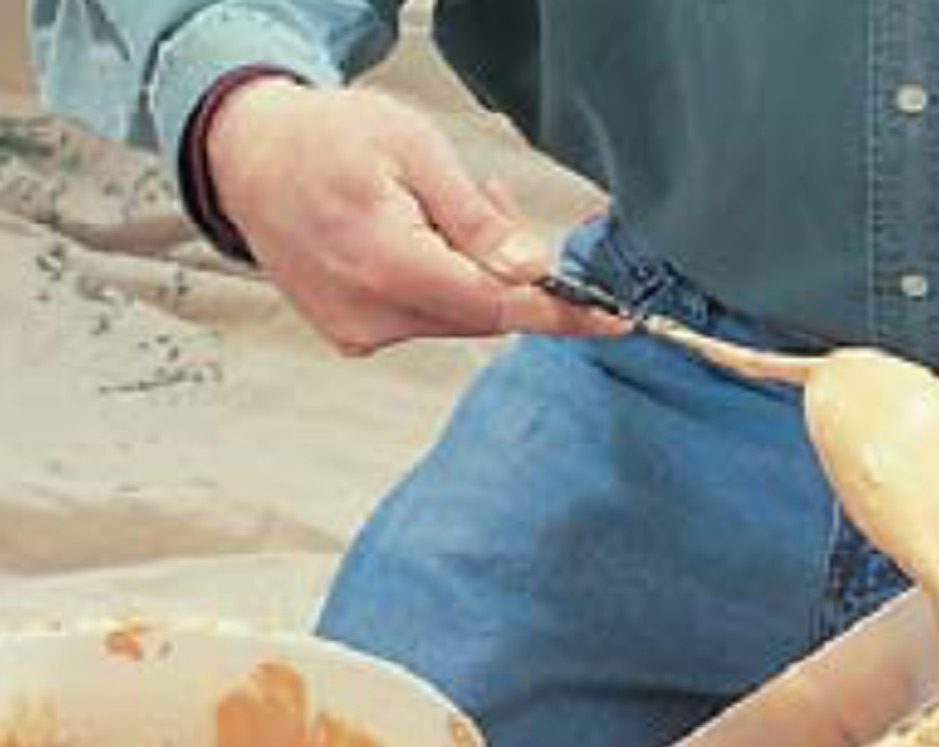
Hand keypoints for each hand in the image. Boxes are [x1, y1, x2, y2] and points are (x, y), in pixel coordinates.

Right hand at [205, 79, 622, 352]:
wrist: (248, 158)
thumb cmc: (324, 140)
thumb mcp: (413, 149)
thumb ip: (475, 218)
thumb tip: (531, 269)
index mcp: (387, 263)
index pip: (499, 305)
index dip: (561, 312)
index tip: (613, 320)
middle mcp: (370, 313)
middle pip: (482, 314)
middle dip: (509, 271)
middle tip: (494, 203)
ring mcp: (358, 331)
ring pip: (455, 319)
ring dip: (472, 276)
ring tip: (441, 212)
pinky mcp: (352, 336)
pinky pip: (423, 322)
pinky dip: (440, 289)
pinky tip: (419, 243)